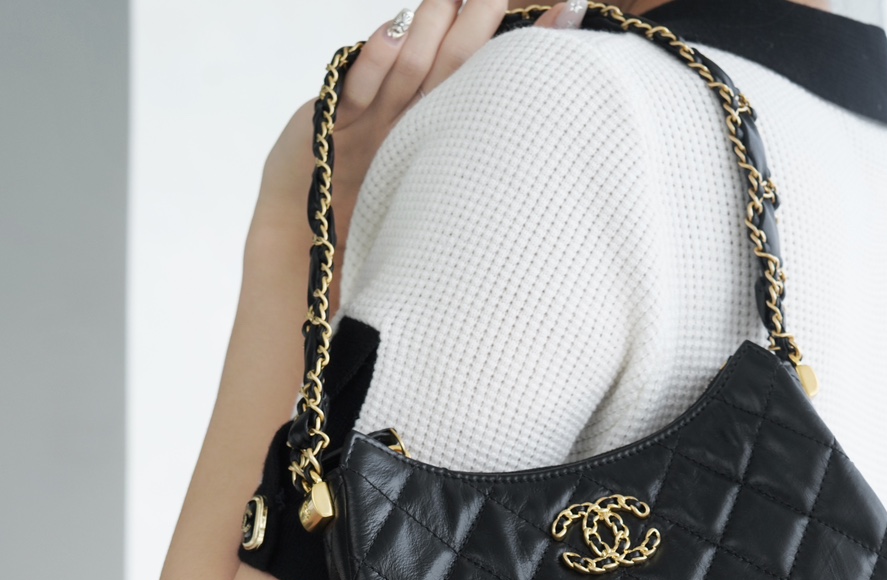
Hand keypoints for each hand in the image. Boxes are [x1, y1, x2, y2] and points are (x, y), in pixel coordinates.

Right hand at [252, 1, 584, 290]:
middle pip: (451, 58)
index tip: (570, 11)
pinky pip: (356, 91)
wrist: (308, 240)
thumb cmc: (370, 221)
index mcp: (438, 128)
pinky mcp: (333, 125)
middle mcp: (408, 114)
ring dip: (432, 27)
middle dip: (477, 17)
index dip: (525, 44)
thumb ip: (473, 171)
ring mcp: (371, 115)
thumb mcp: (432, 202)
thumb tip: (547, 183)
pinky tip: (395, 33)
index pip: (488, 77)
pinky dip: (373, 62)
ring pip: (409, 65)